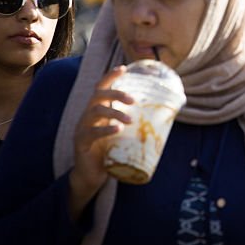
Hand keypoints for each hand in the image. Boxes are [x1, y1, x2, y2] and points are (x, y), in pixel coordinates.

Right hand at [67, 66, 132, 219]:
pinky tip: (118, 130)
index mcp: (97, 111)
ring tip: (130, 120)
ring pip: (94, 112)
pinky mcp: (80, 143)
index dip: (110, 77)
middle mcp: (87, 116)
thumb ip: (134, 123)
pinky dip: (105, 130)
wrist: (92, 176)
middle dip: (116, 94)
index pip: (101, 88)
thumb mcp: (122, 134)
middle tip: (133, 100)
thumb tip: (164, 114)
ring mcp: (81, 129)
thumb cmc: (109, 151)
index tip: (123, 68)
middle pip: (97, 96)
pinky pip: (90, 133)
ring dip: (114, 113)